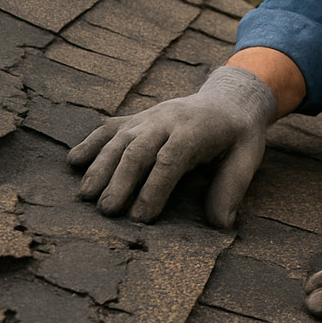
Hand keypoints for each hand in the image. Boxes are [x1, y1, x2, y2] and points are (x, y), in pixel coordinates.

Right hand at [68, 65, 276, 226]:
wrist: (229, 97)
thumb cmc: (239, 134)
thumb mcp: (248, 157)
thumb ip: (232, 188)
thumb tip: (222, 225)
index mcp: (196, 129)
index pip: (171, 158)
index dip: (155, 187)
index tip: (141, 217)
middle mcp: (168, 119)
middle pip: (139, 148)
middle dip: (121, 180)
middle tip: (107, 211)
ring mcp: (149, 116)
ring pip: (120, 139)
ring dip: (100, 166)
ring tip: (86, 195)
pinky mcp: (137, 118)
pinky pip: (110, 128)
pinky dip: (91, 143)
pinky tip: (73, 161)